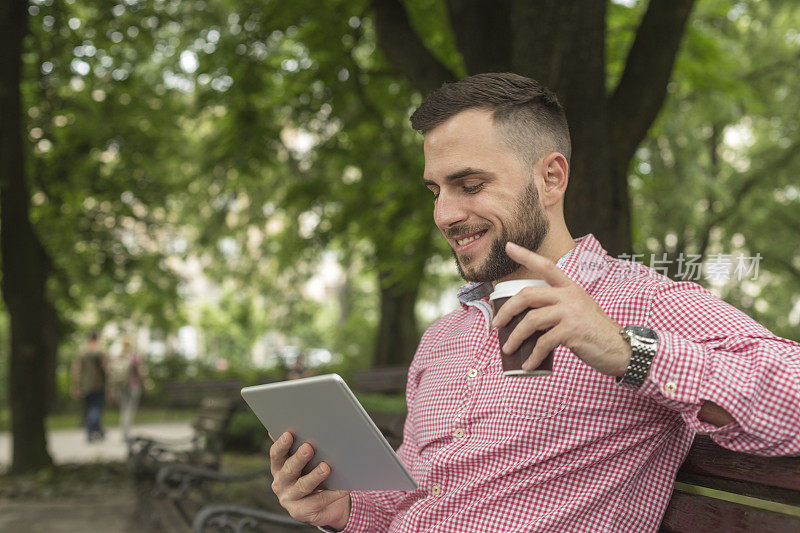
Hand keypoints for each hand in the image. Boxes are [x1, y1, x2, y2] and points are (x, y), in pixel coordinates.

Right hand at [269, 432, 350, 529]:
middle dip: (299, 458)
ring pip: (302, 486)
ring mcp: (289, 499)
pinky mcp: (300, 512)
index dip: (281, 445)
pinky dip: (332, 493)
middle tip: (308, 448)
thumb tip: (307, 424)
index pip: (276, 455)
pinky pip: (318, 501)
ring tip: (326, 467)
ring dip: (314, 476)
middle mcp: (280, 483)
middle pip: (288, 469)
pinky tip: (342, 486)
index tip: (288, 434)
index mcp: (279, 467)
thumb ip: (302, 447)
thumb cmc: (317, 475)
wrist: (326, 505)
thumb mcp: (308, 462)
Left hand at [490, 242, 630, 376]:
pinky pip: (543, 343)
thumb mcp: (578, 311)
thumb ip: (556, 308)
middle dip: (506, 310)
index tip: (508, 246)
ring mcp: (571, 312)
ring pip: (530, 320)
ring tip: (508, 349)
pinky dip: (532, 356)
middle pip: (527, 295)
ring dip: (514, 337)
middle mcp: (570, 295)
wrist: (622, 349)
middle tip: (496, 324)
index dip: (525, 255)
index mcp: (570, 287)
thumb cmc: (595, 332)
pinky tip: (528, 365)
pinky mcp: (572, 330)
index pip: (545, 265)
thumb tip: (525, 320)